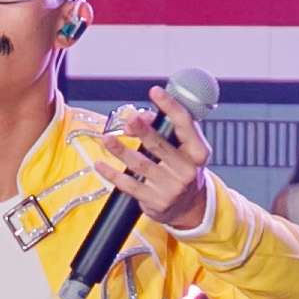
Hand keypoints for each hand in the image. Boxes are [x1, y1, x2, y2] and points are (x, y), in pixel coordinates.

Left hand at [77, 87, 213, 235]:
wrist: (189, 206)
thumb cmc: (182, 168)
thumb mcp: (182, 148)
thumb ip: (162, 129)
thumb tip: (135, 120)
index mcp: (198, 152)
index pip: (185, 124)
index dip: (170, 106)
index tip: (156, 91)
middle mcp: (187, 170)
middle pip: (160, 146)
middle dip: (144, 131)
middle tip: (131, 119)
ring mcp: (171, 187)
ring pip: (140, 164)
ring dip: (121, 150)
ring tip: (107, 139)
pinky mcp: (155, 201)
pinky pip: (129, 185)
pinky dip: (112, 174)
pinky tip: (101, 164)